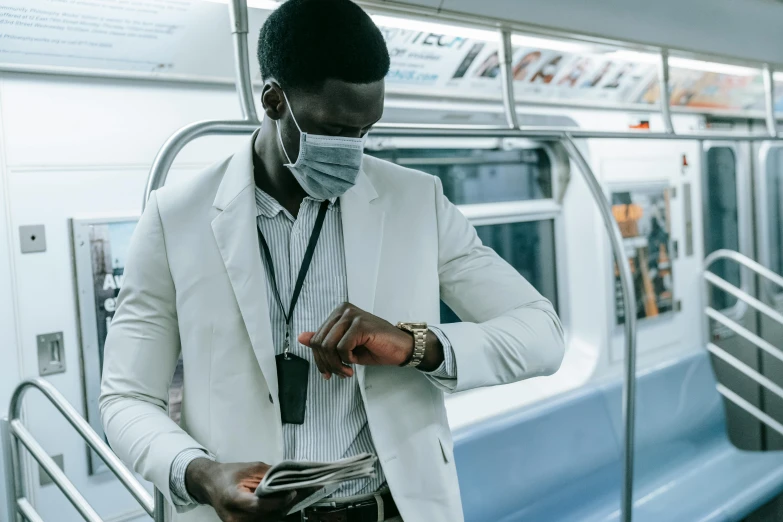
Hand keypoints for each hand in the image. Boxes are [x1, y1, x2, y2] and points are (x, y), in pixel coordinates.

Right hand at [185, 458, 299, 521]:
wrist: (210, 484)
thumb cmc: (230, 473)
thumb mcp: (250, 468)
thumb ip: (269, 474)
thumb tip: (290, 477)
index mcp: (232, 498)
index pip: (259, 505)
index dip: (278, 501)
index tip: (292, 492)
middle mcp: (233, 516)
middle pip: (265, 516)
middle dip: (283, 506)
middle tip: (296, 494)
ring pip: (265, 521)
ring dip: (279, 511)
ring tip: (289, 498)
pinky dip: (271, 514)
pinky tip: (279, 504)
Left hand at [298, 302, 443, 378]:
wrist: (401, 348)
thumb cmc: (375, 347)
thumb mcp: (345, 347)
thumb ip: (324, 341)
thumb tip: (302, 338)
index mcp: (339, 312)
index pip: (317, 338)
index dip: (319, 359)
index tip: (327, 372)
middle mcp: (344, 310)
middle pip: (320, 342)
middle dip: (326, 363)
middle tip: (338, 374)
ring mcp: (352, 315)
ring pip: (328, 346)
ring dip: (336, 364)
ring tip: (346, 371)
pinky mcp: (360, 325)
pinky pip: (342, 348)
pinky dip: (347, 359)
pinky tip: (355, 362)